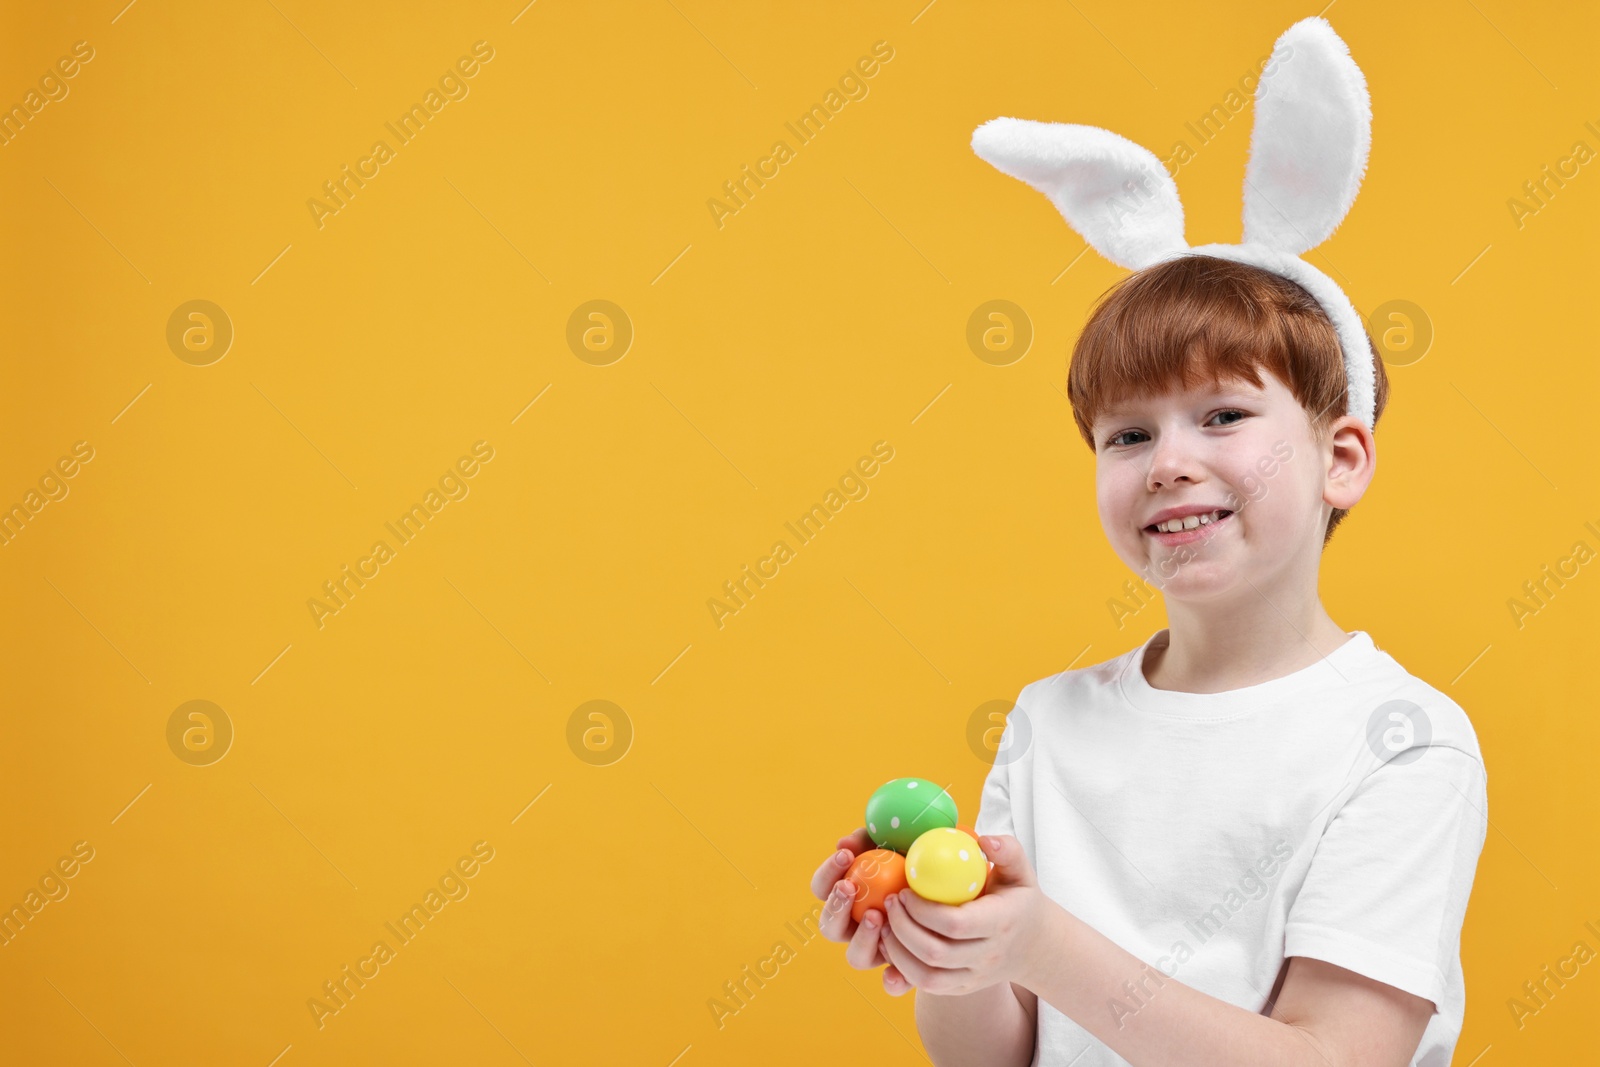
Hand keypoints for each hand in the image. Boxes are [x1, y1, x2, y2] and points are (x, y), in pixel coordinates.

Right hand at [809, 828, 913, 995]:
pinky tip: (895, 972)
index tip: (845, 856)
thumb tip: (843, 844)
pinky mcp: (904, 966)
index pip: (822, 888)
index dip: (827, 874)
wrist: (963, 881)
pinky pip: (892, 980)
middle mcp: (858, 924)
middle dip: (836, 908)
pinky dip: (892, 979)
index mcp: (850, 894)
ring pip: (856, 957)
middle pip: (829, 927)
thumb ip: (871, 838)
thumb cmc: (923, 855)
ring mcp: (880, 946)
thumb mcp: (898, 839)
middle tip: (851, 888)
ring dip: (861, 938)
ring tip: (877, 915)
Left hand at [879, 834, 1053, 995]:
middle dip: (903, 927)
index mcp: (1001, 924)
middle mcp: (988, 956)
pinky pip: (927, 986)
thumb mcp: (1022, 873)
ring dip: (898, 951)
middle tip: (890, 902)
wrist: (1033, 946)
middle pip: (935, 952)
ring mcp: (974, 977)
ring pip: (927, 976)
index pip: (955, 924)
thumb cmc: (1019, 900)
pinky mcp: (962, 988)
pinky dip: (903, 967)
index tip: (905, 890)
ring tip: (885, 923)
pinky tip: (893, 943)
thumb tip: (984, 840)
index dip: (923, 909)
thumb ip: (1008, 851)